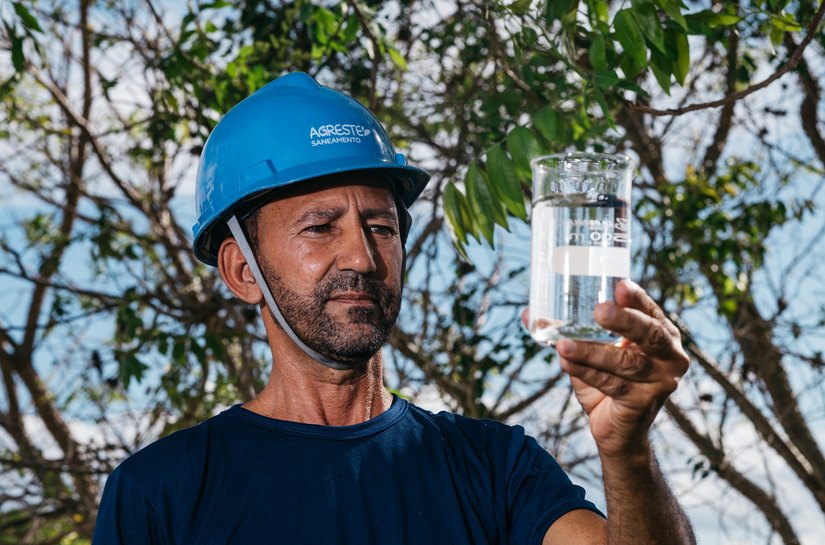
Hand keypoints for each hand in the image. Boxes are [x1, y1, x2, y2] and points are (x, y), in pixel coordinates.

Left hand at [526, 280, 688, 458]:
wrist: (619, 433)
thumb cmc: (608, 382)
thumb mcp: (590, 353)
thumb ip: (567, 333)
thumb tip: (529, 314)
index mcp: (661, 335)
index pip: (650, 311)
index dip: (637, 298)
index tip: (619, 285)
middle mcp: (669, 356)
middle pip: (649, 334)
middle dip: (623, 320)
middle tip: (599, 310)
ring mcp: (660, 381)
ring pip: (625, 363)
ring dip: (592, 352)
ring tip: (564, 345)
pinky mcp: (643, 402)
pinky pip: (612, 384)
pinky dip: (586, 373)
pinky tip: (566, 363)